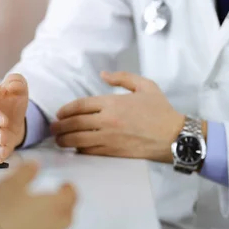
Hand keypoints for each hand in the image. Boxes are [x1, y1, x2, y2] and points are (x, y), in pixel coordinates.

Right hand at [0, 163, 76, 228]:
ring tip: (38, 209)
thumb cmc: (1, 212)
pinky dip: (37, 228)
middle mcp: (51, 225)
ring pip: (54, 228)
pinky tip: (24, 224)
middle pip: (67, 216)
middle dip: (66, 206)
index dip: (69, 189)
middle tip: (58, 197)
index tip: (65, 184)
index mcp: (52, 207)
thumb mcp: (10, 184)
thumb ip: (25, 173)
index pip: (71, 198)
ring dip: (51, 217)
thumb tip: (35, 165)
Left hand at [51, 71, 184, 162]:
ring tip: (59, 141)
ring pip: (78, 140)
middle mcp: (107, 120)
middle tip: (53, 129)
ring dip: (64, 140)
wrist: (175, 136)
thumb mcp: (145, 86)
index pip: (80, 105)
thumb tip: (103, 75)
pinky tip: (75, 149)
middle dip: (59, 127)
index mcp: (112, 102)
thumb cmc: (161, 111)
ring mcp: (109, 138)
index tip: (60, 114)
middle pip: (74, 123)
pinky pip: (89, 152)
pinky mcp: (113, 152)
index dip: (65, 110)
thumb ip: (122, 78)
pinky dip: (79, 151)